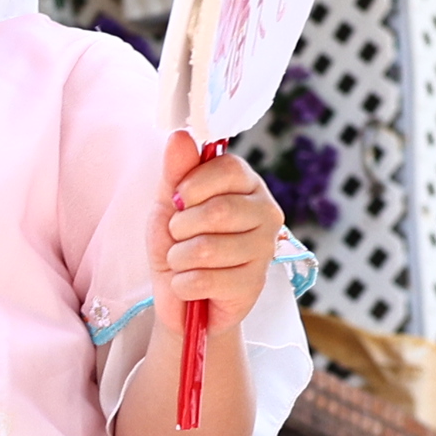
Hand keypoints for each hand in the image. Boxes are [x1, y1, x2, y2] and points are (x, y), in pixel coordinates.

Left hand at [156, 133, 283, 330]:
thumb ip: (176, 172)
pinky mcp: (254, 285)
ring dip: (178, 259)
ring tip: (184, 262)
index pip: (228, 167)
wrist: (181, 298)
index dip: (192, 185)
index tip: (180, 200)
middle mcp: (266, 213)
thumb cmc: (178, 245)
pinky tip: (191, 285)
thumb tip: (180, 136)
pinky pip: (204, 280)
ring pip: (207, 249)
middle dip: (180, 228)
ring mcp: (265, 250)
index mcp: (248, 184)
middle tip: (179, 237)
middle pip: (218, 210)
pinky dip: (183, 285)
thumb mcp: (169, 204)